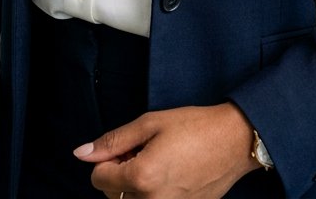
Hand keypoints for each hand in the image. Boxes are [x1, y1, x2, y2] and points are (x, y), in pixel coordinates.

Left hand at [73, 103, 259, 197]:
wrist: (234, 141)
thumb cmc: (195, 127)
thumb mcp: (150, 124)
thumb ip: (113, 141)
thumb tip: (81, 153)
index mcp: (141, 177)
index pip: (98, 178)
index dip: (108, 158)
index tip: (128, 146)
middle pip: (112, 195)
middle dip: (119, 172)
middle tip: (143, 150)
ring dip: (135, 186)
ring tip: (157, 163)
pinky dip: (153, 195)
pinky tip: (170, 175)